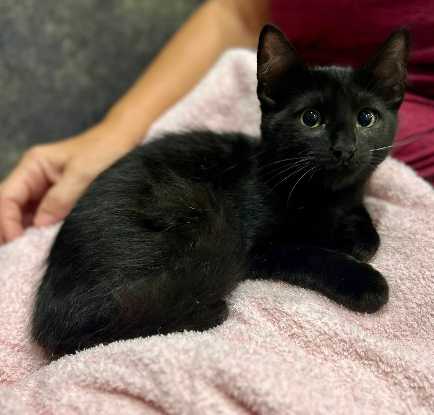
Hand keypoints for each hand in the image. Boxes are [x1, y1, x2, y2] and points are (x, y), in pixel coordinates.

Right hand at [0, 121, 141, 244]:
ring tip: (25, 256)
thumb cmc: (105, 149)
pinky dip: (42, 233)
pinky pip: (46, 218)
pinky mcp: (62, 200)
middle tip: (15, 256)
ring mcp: (47, 190)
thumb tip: (41, 224)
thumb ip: (62, 197)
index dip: (6, 220)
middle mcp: (35, 178)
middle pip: (11, 208)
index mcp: (34, 166)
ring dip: (25, 235)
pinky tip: (43, 247)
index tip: (15, 241)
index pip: (7, 196)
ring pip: (26, 216)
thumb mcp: (83, 172)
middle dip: (9, 231)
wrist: (124, 141)